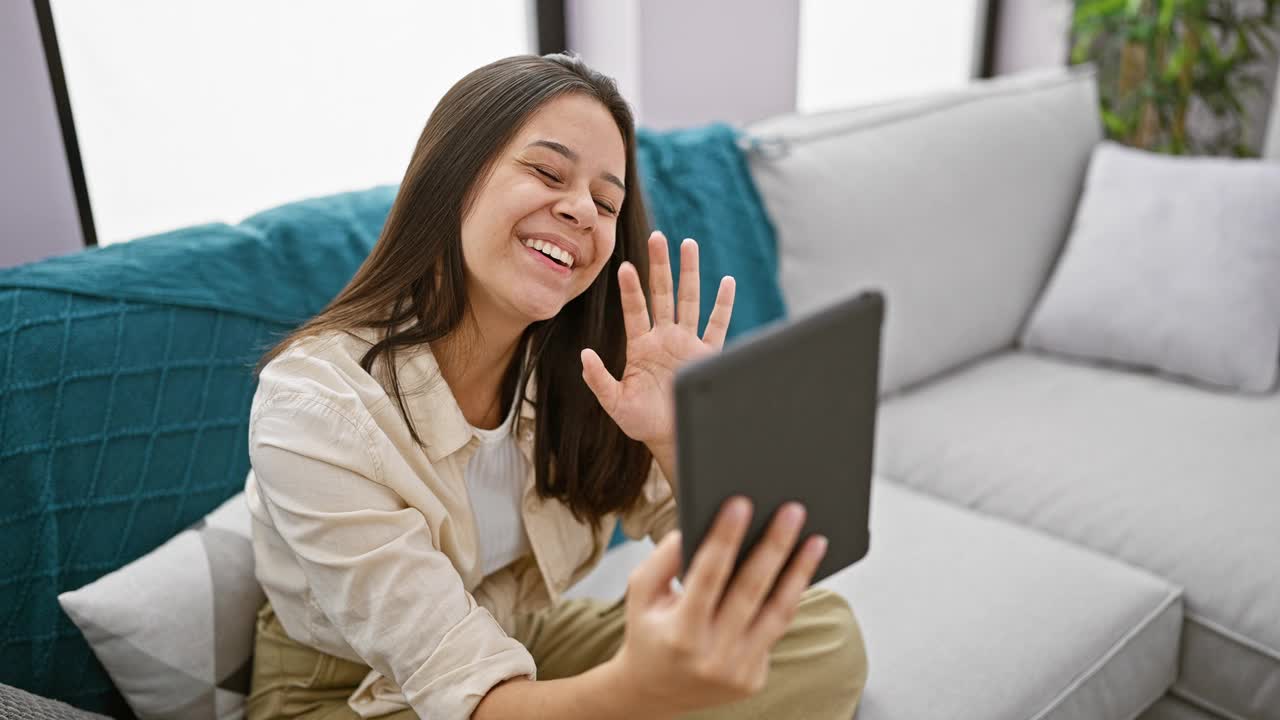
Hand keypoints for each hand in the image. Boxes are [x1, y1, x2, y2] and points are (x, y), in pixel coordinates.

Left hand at [581, 231, 735, 449]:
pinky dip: (723, 305)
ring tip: (689, 244)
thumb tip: (585, 355)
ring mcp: (686, 343)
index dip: (631, 289)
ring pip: (689, 300)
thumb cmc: (642, 422)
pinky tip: (727, 282)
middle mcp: (664, 338)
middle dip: (661, 265)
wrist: (673, 437)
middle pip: (663, 293)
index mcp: (640, 346)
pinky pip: (717, 326)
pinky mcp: (707, 355)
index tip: (625, 267)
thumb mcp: (614, 402)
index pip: (635, 310)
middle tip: (658, 237)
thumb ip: (598, 380)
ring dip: (690, 273)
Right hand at [606, 499, 828, 716]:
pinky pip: (775, 631)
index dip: (724, 538)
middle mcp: (711, 656)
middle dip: (775, 546)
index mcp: (680, 633)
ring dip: (799, 573)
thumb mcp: (640, 594)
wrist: (653, 693)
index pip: (707, 576)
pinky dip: (789, 599)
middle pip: (751, 591)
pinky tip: (802, 571)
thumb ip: (662, 559)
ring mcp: (737, 671)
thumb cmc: (648, 632)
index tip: (741, 503)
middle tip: (793, 510)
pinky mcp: (754, 678)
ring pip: (776, 613)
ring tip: (815, 541)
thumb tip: (694, 526)